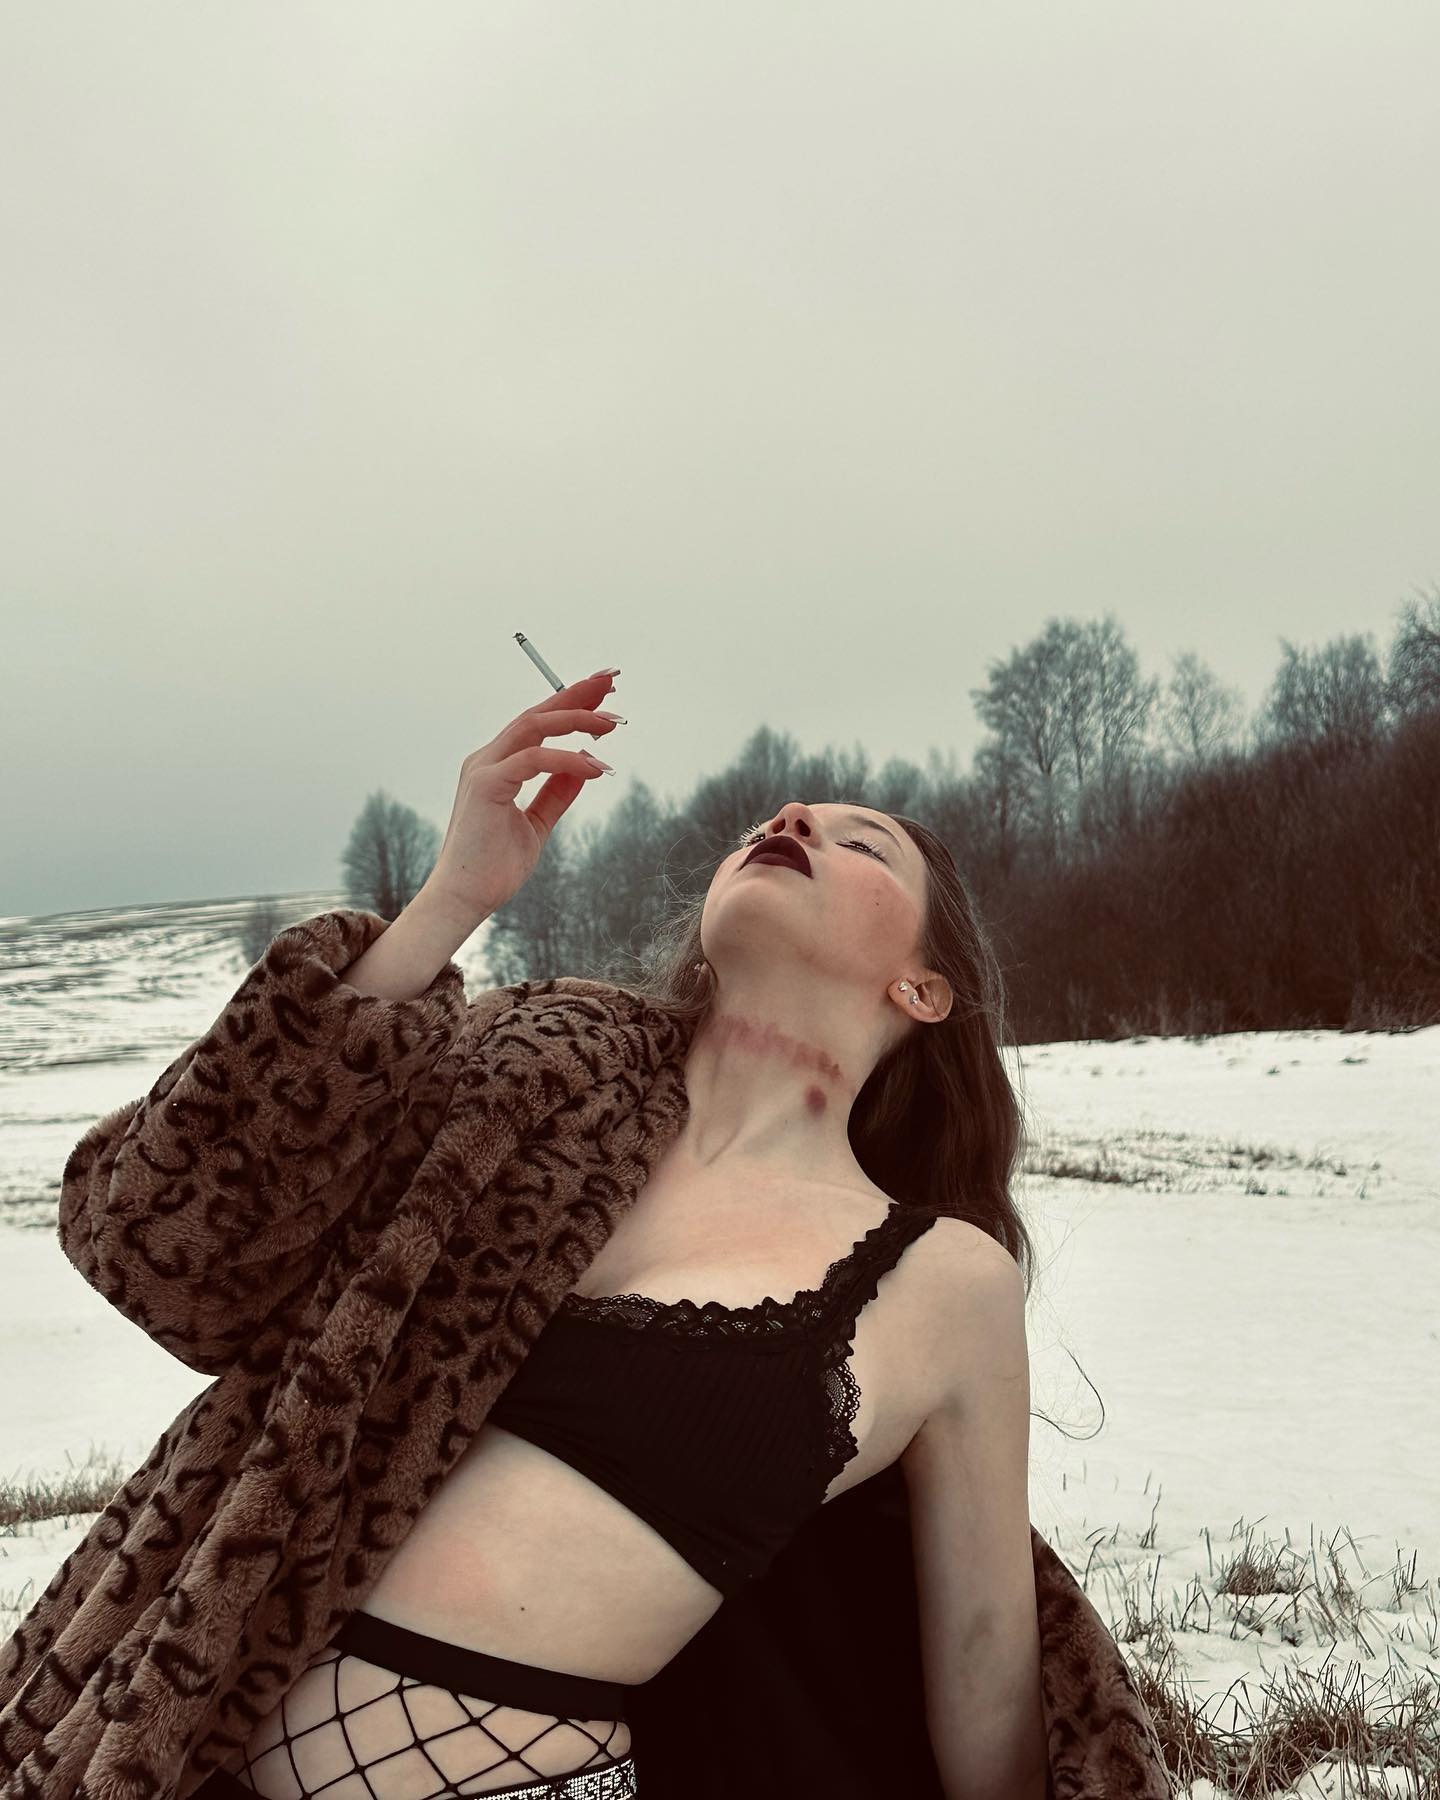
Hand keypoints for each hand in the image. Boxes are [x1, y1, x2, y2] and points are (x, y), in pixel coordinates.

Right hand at [420, 668, 621, 925]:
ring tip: (613, 723)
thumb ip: (556, 793)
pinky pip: (533, 760)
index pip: (537, 724)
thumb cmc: (493, 868)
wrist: (464, 900)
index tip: (603, 692)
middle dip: (575, 693)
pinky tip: (596, 767)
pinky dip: (567, 760)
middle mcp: (487, 760)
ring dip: (576, 718)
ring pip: (533, 726)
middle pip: (536, 713)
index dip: (570, 702)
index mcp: (496, 767)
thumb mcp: (536, 824)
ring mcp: (483, 769)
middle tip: (611, 681)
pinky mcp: (485, 785)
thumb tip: (584, 765)